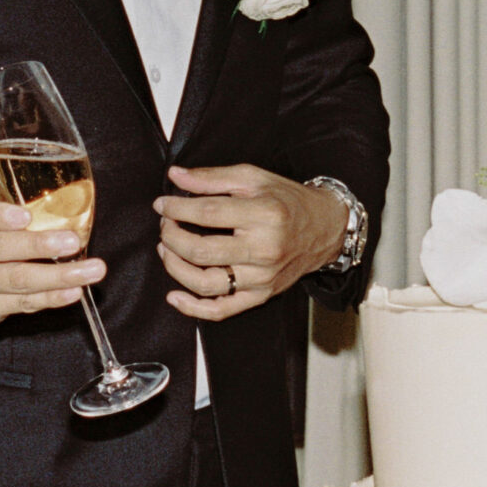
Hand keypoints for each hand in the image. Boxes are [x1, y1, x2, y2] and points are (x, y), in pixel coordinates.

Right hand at [0, 190, 103, 326]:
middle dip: (37, 246)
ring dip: (56, 276)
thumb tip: (60, 213)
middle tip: (72, 242)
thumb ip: (6, 212)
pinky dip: (49, 297)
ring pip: (13, 279)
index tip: (26, 217)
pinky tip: (72, 291)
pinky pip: (19, 303)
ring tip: (89, 271)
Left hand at [155, 165, 347, 320]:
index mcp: (263, 215)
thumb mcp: (253, 178)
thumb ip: (212, 177)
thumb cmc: (287, 201)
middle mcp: (264, 249)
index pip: (208, 212)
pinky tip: (174, 296)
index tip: (162, 204)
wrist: (325, 228)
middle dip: (172, 237)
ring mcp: (262, 278)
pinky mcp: (261, 296)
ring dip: (175, 267)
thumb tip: (175, 176)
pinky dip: (193, 308)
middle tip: (165, 224)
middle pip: (202, 251)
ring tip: (166, 249)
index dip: (177, 209)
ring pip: (206, 283)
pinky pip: (222, 310)